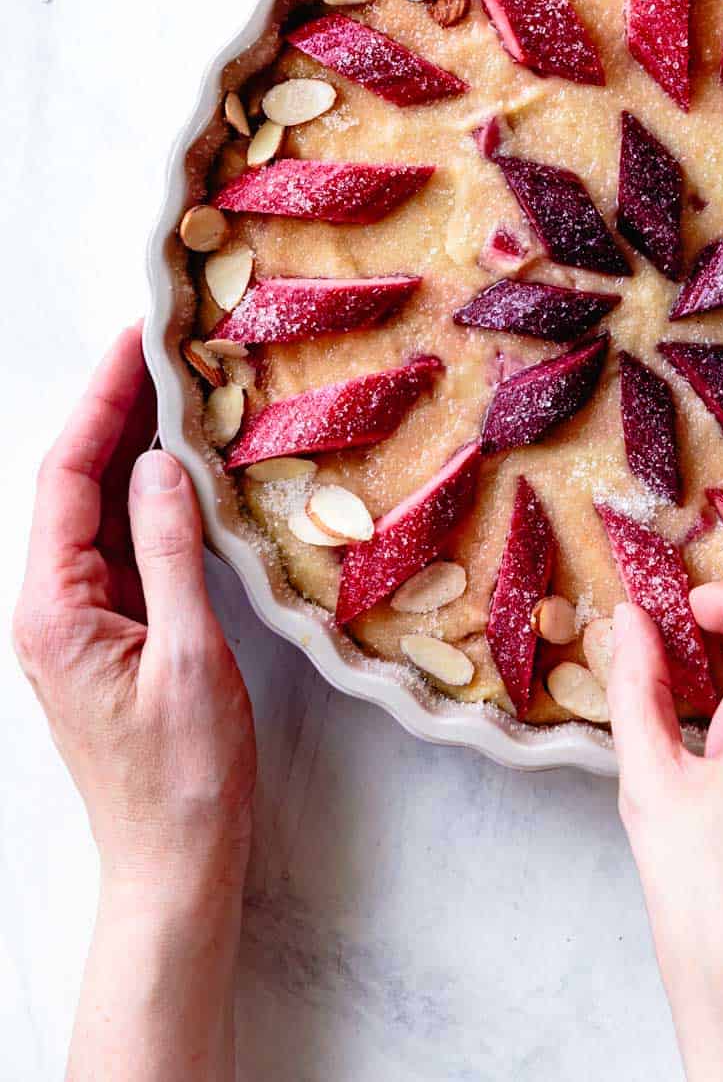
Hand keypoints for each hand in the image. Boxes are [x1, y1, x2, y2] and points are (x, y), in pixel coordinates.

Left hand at [13, 326, 255, 1081]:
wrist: (173, 861)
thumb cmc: (184, 775)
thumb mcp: (189, 657)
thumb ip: (171, 553)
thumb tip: (160, 465)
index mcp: (54, 610)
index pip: (67, 480)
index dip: (101, 404)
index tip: (137, 343)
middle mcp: (51, 607)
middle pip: (73, 486)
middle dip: (111, 411)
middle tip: (160, 347)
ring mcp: (77, 621)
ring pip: (95, 512)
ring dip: (129, 448)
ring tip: (174, 389)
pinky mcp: (107, 634)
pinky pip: (120, 546)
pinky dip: (146, 498)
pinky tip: (179, 470)